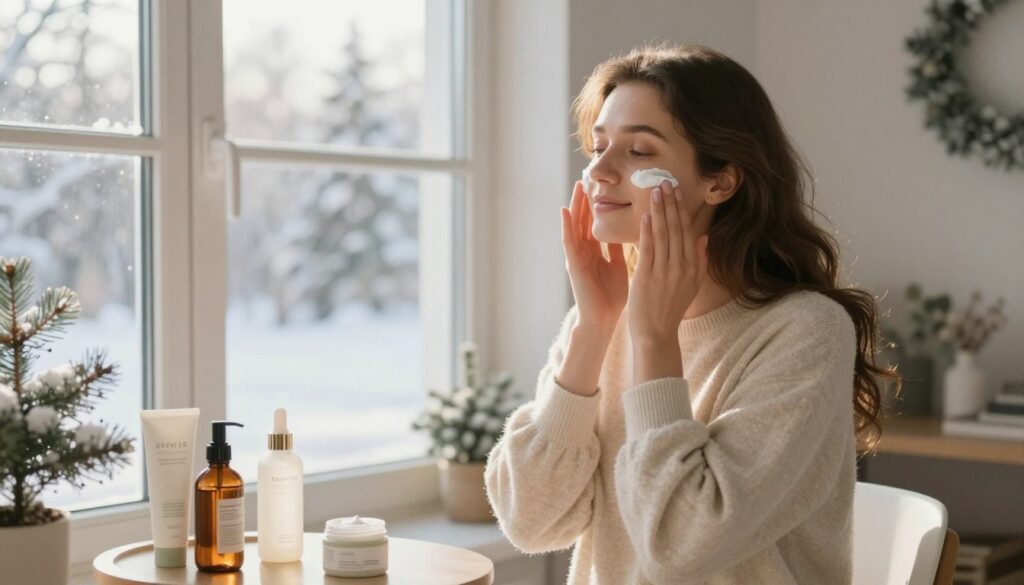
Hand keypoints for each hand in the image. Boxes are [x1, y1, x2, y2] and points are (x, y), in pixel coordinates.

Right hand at [560, 180, 628, 330]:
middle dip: (586, 200)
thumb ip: (618, 249)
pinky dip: (565, 225)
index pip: (596, 223)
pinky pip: (568, 240)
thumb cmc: (611, 296)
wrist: (603, 319)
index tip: (604, 185)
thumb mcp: (618, 265)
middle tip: (588, 177)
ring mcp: (576, 256)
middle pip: (584, 219)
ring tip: (577, 186)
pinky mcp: (572, 263)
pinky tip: (564, 210)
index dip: (599, 204)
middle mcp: (584, 250)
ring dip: (575, 206)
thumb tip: (630, 230)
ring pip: (575, 225)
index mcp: (596, 251)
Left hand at [627, 180, 708, 346]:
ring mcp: (664, 272)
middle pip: (676, 229)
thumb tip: (704, 237)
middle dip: (671, 204)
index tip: (677, 191)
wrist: (656, 334)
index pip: (687, 231)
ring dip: (659, 211)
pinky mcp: (647, 277)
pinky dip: (647, 230)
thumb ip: (699, 261)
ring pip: (663, 235)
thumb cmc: (670, 310)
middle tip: (665, 182)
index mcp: (692, 267)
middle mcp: (681, 267)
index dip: (682, 209)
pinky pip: (649, 249)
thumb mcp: (692, 286)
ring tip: (654, 191)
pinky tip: (645, 215)